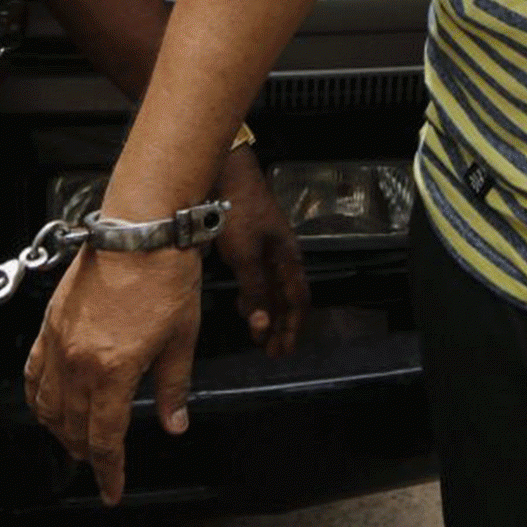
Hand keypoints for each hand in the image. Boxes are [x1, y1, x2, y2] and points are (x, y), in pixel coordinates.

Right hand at [25, 244, 203, 504]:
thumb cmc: (166, 277)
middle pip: (73, 427)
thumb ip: (173, 388)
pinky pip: (32, 373)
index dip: (109, 470)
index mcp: (112, 371)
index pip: (105, 438)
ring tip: (76, 441)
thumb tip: (175, 424)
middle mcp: (77, 362)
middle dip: (86, 453)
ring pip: (47, 405)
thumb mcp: (182, 338)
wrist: (141, 230)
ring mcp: (58, 343)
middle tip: (101, 465)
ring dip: (59, 430)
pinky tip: (47, 404)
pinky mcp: (49, 324)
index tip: (112, 491)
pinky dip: (37, 397)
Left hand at [213, 147, 308, 356]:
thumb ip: (254, 291)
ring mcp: (268, 248)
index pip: (299, 300)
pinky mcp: (251, 242)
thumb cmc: (239, 213)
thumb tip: (262, 327)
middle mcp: (283, 255)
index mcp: (289, 258)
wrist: (227, 175)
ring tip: (258, 334)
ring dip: (267, 313)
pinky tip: (243, 303)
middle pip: (287, 297)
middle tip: (272, 351)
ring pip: (273, 288)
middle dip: (281, 326)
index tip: (282, 350)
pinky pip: (259, 277)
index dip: (292, 327)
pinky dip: (255, 295)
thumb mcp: (245, 256)